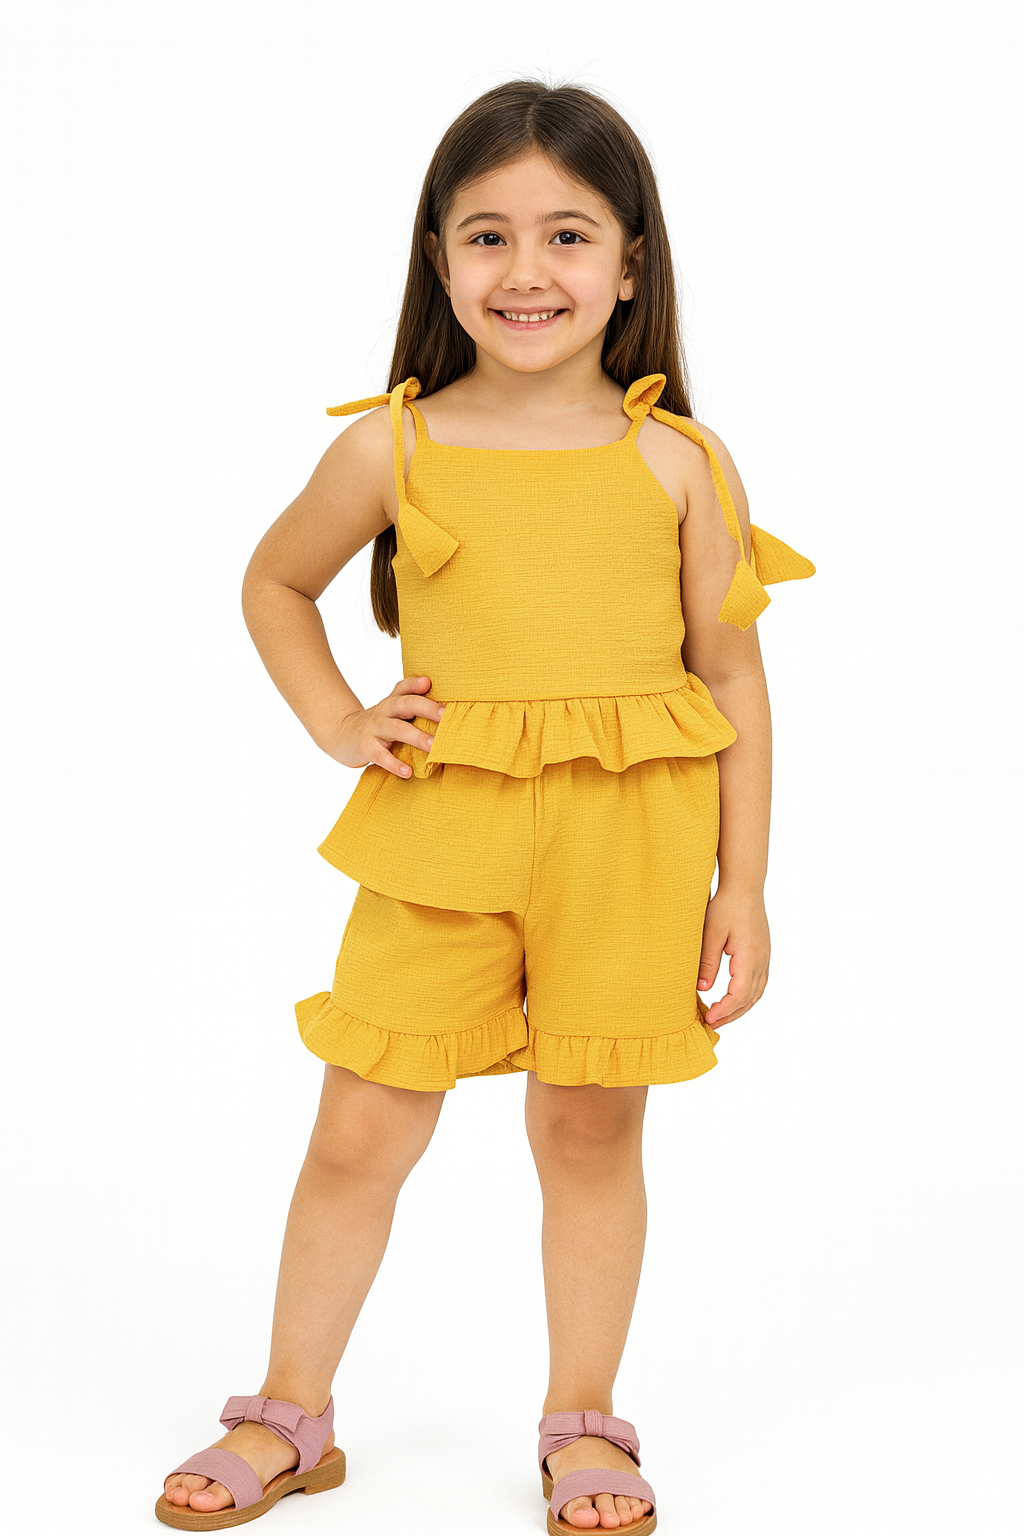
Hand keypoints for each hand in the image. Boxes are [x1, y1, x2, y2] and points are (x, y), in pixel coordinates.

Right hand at [323, 675, 445, 777]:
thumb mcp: (392, 709)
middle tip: (446, 716)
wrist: (342, 735)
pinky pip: (381, 756)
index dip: (416, 684)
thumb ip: (415, 704)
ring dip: (417, 737)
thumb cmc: (379, 723)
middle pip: (405, 704)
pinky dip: (395, 764)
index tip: (429, 683)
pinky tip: (408, 772)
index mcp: (393, 701)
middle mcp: (384, 711)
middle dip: (426, 708)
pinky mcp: (366, 748)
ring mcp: (374, 729)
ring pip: (397, 729)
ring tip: (434, 746)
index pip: (404, 687)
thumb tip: (447, 707)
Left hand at [697, 886, 769, 1026]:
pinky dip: (746, 997)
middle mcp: (761, 961)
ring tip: (721, 1016)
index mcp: (750, 957)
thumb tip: (702, 989)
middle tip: (711, 1024)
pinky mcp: (762, 954)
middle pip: (749, 999)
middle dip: (731, 1015)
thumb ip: (707, 962)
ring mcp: (764, 958)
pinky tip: (733, 999)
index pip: (739, 995)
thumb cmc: (726, 906)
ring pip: (756, 993)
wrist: (744, 887)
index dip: (724, 1010)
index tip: (708, 1018)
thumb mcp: (711, 933)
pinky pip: (758, 983)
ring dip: (740, 1008)